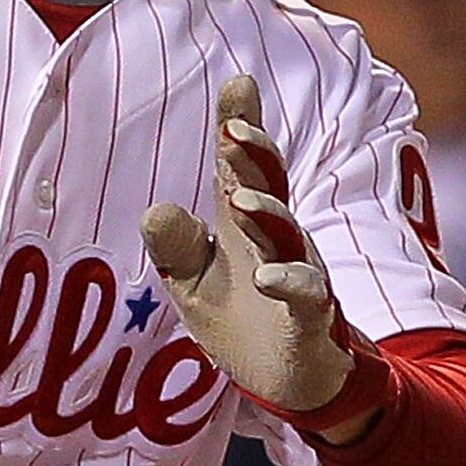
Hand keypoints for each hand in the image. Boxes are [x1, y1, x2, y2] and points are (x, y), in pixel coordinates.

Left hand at [138, 74, 357, 422]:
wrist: (294, 383)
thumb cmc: (242, 321)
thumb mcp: (194, 284)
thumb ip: (177, 246)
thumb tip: (154, 209)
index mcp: (246, 226)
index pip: (241, 169)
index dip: (240, 128)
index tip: (238, 82)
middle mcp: (276, 241)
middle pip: (267, 189)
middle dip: (254, 157)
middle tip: (234, 130)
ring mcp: (298, 275)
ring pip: (286, 237)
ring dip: (266, 214)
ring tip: (241, 200)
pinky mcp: (311, 318)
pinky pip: (306, 296)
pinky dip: (290, 283)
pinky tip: (269, 276)